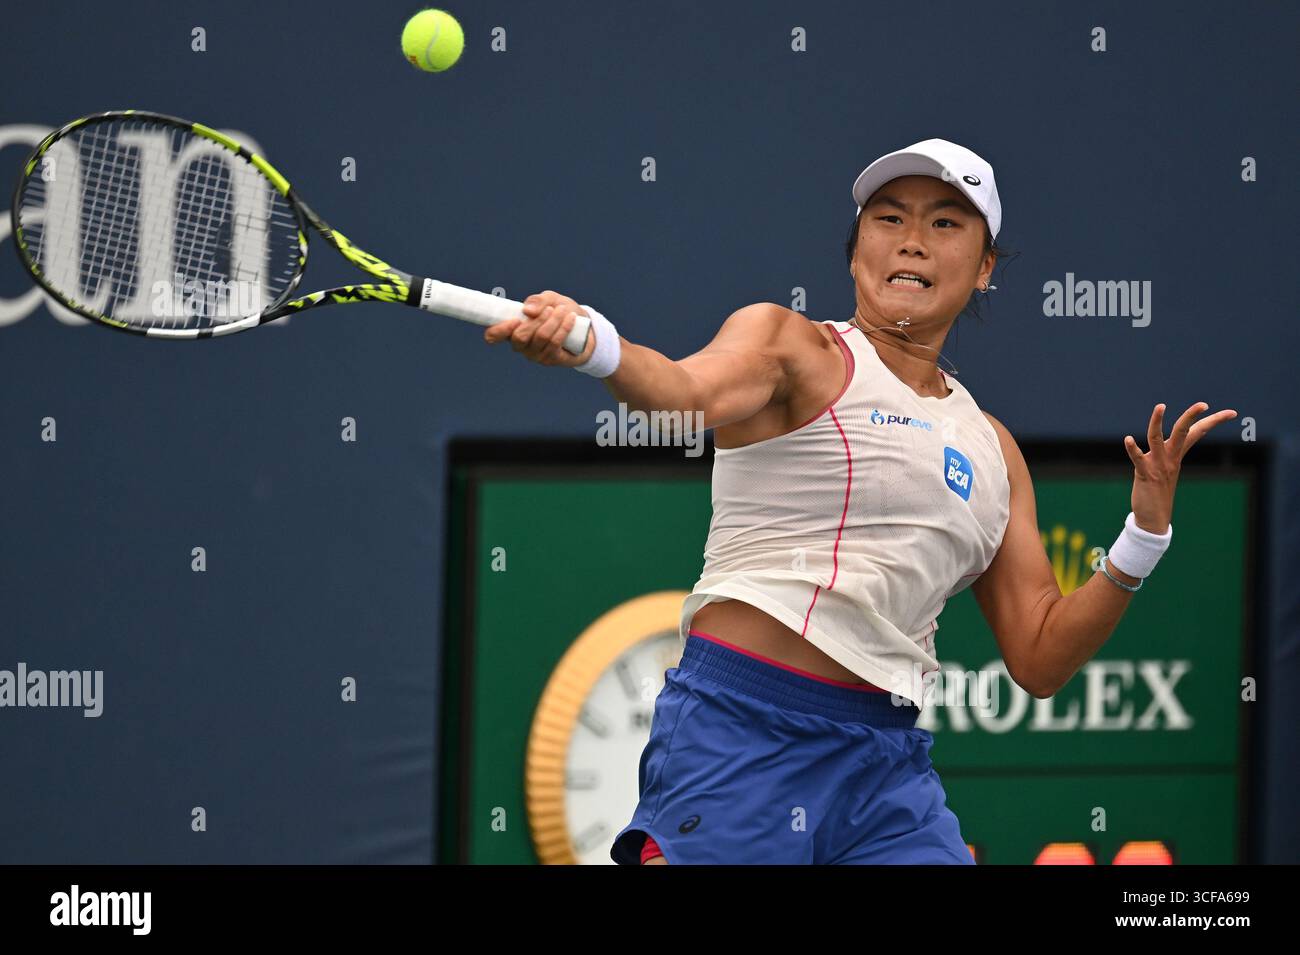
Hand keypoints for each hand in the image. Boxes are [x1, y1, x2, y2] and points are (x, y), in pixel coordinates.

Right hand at [483, 290, 596, 366]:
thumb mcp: (550, 300)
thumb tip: (527, 310)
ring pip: (540, 338)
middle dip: (536, 320)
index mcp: (512, 330)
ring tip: (562, 310)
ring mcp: (535, 355)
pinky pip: (554, 343)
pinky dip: (563, 328)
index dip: (498, 330)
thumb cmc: (560, 312)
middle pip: (520, 337)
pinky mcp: (550, 360)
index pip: (493, 336)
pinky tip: (570, 318)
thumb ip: (538, 301)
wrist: (584, 328)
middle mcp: (520, 346)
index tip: (514, 320)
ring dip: (553, 321)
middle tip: (550, 309)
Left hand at [1123, 402, 1236, 532]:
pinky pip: (1138, 459)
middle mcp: (1170, 458)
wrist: (1153, 519)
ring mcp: (1158, 465)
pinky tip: (1128, 439)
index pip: (1198, 433)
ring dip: (1157, 422)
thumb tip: (1174, 440)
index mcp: (1177, 455)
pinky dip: (1133, 449)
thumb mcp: (1168, 468)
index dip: (1214, 421)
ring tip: (1160, 406)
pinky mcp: (1144, 474)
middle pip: (1184, 432)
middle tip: (1204, 404)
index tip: (1233, 412)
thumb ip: (1170, 452)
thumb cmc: (1158, 492)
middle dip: (1192, 416)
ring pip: (1157, 438)